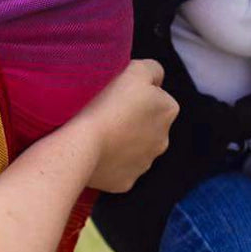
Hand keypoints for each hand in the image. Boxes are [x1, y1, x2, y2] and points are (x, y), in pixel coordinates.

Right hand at [77, 59, 177, 192]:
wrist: (82, 143)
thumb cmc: (108, 101)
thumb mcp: (135, 69)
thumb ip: (153, 69)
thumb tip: (157, 78)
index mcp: (168, 109)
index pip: (155, 95)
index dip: (135, 92)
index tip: (116, 93)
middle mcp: (163, 140)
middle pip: (146, 123)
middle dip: (131, 118)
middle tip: (106, 111)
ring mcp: (144, 164)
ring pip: (133, 146)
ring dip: (121, 139)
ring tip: (98, 131)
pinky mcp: (126, 182)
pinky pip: (118, 167)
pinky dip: (110, 160)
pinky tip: (96, 151)